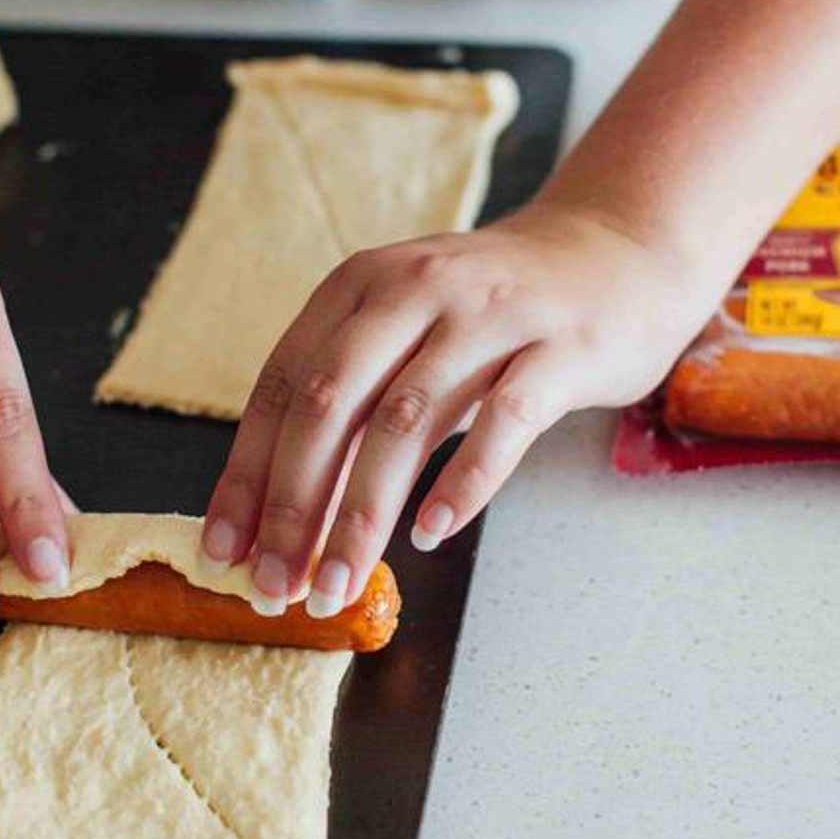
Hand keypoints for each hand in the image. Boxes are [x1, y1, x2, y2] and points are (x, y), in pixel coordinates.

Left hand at [201, 202, 709, 617]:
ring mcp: (491, 315)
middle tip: (274, 585)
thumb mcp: (410, 332)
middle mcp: (418, 287)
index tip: (223, 549)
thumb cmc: (496, 313)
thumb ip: (355, 402)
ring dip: (363, 514)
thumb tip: (287, 514)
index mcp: (363, 284)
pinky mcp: (559, 347)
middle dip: (291, 505)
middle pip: (330, 403)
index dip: (246, 472)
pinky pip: (504, 420)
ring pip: (406, 420)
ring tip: (338, 584)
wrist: (617, 253)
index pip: (282, 384)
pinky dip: (463, 482)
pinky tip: (432, 534)